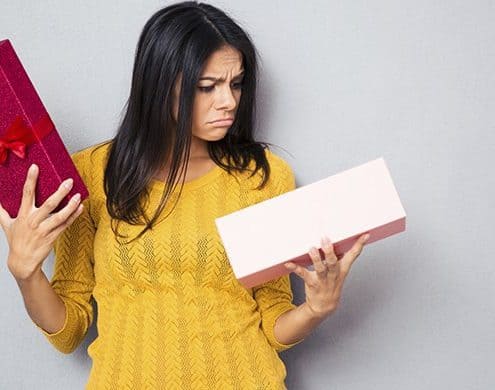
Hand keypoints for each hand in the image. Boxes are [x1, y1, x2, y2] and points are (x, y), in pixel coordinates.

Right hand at [0, 164, 83, 279]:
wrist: (22, 261)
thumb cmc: (16, 240)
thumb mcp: (6, 224)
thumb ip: (2, 210)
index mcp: (23, 215)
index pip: (26, 194)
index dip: (31, 180)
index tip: (35, 167)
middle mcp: (34, 221)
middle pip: (49, 204)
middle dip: (60, 192)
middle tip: (69, 181)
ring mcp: (44, 230)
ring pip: (60, 216)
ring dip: (71, 205)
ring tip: (78, 196)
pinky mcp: (53, 237)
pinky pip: (65, 225)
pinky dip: (74, 216)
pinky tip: (80, 208)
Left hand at [284, 233, 369, 318]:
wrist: (324, 306)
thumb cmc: (331, 283)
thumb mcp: (339, 270)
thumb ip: (339, 256)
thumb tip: (337, 239)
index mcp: (342, 269)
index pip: (353, 255)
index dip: (359, 245)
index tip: (364, 235)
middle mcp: (334, 274)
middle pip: (333, 262)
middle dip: (330, 251)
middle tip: (326, 240)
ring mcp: (323, 280)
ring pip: (320, 269)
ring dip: (316, 259)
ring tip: (312, 249)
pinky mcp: (312, 283)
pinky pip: (303, 275)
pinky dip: (295, 268)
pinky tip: (289, 263)